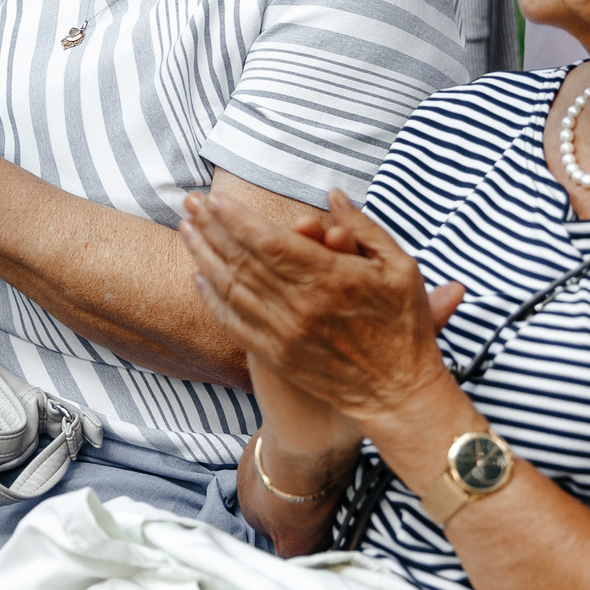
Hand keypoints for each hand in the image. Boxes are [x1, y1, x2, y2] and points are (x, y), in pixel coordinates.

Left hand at [178, 188, 465, 430]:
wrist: (397, 394)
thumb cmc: (404, 327)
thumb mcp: (401, 268)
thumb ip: (364, 228)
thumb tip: (333, 195)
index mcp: (331, 277)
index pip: (268, 240)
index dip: (236, 218)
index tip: (216, 198)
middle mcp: (300, 305)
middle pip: (241, 259)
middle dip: (211, 226)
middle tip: (190, 201)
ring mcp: (284, 332)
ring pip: (231, 287)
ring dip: (203, 255)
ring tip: (186, 229)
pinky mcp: (276, 355)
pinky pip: (234, 323)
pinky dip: (212, 298)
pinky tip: (198, 276)